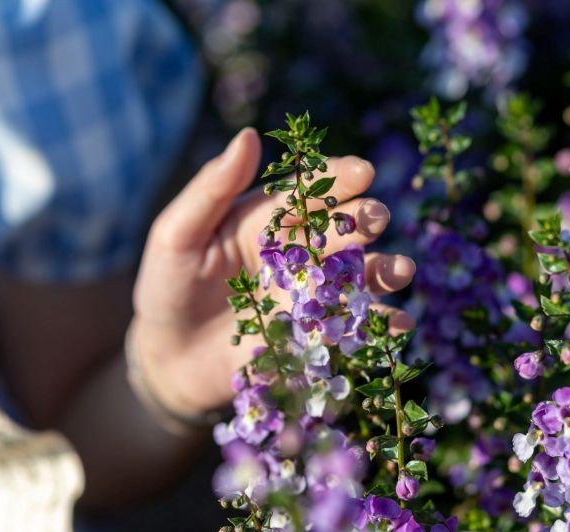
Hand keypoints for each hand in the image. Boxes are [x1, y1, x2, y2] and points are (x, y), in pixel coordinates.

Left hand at [131, 128, 415, 415]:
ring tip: (403, 270)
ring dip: (384, 272)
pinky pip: (351, 329)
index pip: (308, 190)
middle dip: (362, 221)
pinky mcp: (313, 336)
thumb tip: (249, 136)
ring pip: (356, 277)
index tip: (361, 171)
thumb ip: (211, 188)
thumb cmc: (167, 285)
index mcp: (268, 218)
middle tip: (376, 218)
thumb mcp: (176, 234)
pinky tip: (398, 325)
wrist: (167, 356)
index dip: (337, 178)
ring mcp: (308, 295)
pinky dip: (378, 327)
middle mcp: (296, 252)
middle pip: (339, 231)